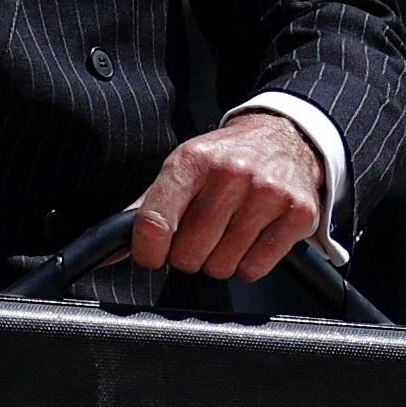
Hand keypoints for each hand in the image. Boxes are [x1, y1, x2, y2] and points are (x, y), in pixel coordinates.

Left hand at [130, 109, 329, 284]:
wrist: (283, 138)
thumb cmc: (225, 160)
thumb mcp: (182, 171)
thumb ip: (144, 211)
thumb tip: (108, 253)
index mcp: (193, 159)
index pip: (156, 222)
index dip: (149, 251)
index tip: (153, 255)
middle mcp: (231, 172)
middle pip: (189, 253)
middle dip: (189, 255)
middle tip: (200, 237)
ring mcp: (268, 192)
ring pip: (223, 265)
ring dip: (220, 261)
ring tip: (227, 235)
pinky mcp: (297, 213)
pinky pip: (255, 268)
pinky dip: (248, 265)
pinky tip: (250, 240)